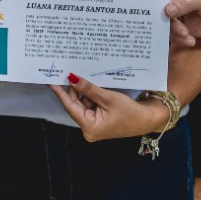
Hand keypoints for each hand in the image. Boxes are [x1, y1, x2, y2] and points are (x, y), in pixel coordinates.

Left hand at [49, 73, 168, 141]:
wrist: (149, 119)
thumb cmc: (131, 112)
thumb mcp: (108, 98)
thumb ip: (88, 88)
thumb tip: (71, 78)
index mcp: (89, 127)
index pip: (70, 107)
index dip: (60, 92)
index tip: (50, 81)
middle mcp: (89, 128)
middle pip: (76, 105)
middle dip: (73, 89)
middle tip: (65, 71)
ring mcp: (94, 124)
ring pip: (83, 103)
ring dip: (83, 90)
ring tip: (79, 73)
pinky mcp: (100, 119)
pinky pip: (91, 104)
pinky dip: (90, 94)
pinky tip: (90, 83)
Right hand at [163, 0, 200, 46]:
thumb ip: (186, 2)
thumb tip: (167, 10)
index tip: (158, 8)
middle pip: (159, 7)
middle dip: (167, 20)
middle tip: (179, 28)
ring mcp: (174, 11)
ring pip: (164, 22)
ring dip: (175, 31)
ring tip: (187, 35)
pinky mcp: (177, 24)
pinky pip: (171, 32)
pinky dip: (179, 38)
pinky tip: (190, 40)